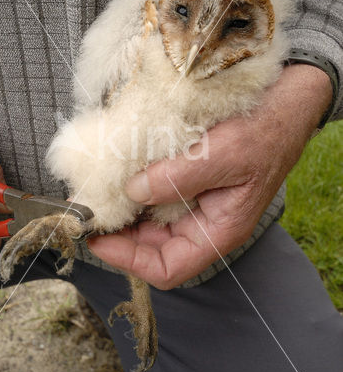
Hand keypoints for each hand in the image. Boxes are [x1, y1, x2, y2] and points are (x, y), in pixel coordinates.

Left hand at [88, 65, 332, 288]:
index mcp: (218, 231)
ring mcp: (196, 202)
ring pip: (150, 220)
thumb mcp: (224, 155)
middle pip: (152, 246)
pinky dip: (135, 186)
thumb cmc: (265, 131)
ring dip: (124, 209)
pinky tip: (119, 171)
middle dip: (118, 234)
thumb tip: (132, 191)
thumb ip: (178, 178)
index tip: (97, 238)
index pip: (168, 268)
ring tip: (97, 192)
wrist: (284, 103)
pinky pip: (156, 193)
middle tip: (87, 210)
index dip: (128, 260)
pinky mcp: (189, 180)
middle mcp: (204, 223)